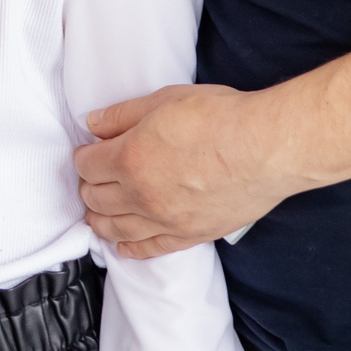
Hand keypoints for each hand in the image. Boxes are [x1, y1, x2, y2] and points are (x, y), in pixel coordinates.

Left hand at [72, 82, 290, 256]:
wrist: (266, 148)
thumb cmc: (220, 119)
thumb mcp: (164, 100)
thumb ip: (123, 114)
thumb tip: (94, 123)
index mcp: (130, 158)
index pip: (88, 165)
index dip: (84, 157)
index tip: (88, 152)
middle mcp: (141, 195)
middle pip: (97, 199)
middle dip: (89, 187)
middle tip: (92, 179)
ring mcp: (166, 220)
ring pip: (117, 228)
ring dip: (100, 221)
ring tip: (95, 215)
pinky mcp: (190, 235)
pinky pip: (151, 249)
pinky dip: (130, 248)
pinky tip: (122, 246)